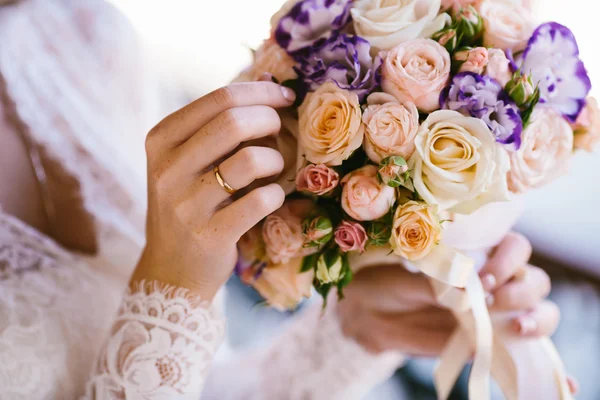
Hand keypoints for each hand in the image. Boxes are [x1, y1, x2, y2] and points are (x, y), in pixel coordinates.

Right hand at [132, 82, 295, 300]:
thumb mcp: (190, 159)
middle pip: (234, 122)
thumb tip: (269, 80)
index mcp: (161, 139)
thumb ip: (221, 122)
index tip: (285, 97)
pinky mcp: (210, 234)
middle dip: (270, 120)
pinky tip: (270, 197)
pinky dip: (276, 194)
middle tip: (280, 132)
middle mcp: (168, 168)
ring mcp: (186, 204)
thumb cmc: (190, 203)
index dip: (261, 92)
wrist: (171, 267)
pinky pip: (261, 200)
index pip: (219, 98)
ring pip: (250, 160)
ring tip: (272, 168)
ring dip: (275, 159)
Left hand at [337, 232, 559, 354]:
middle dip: (521, 291)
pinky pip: (521, 352)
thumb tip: (464, 291)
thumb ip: (436, 284)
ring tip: (514, 328)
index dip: (508, 261)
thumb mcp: (407, 278)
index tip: (484, 277)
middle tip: (490, 300)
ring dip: (536, 320)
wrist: (371, 315)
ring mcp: (493, 314)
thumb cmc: (388, 284)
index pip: (515, 248)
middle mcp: (492, 281)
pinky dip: (545, 365)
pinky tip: (566, 381)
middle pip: (534, 281)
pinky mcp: (487, 343)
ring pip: (538, 313)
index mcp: (476, 254)